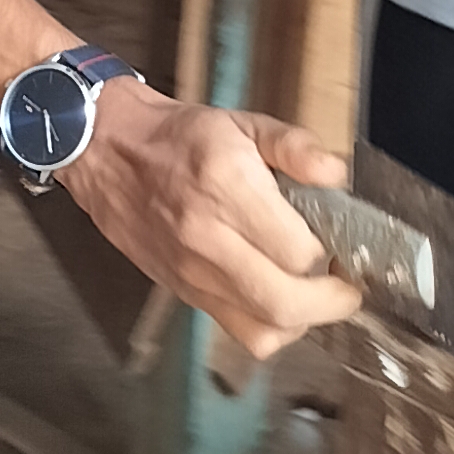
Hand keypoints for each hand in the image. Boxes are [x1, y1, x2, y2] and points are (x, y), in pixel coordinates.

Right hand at [63, 83, 362, 362]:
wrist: (107, 151)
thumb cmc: (178, 137)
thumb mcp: (243, 123)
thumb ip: (295, 146)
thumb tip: (336, 175)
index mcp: (227, 187)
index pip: (297, 251)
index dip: (331, 258)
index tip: (344, 249)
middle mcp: (207, 237)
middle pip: (283, 302)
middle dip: (329, 305)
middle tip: (346, 290)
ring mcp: (191, 271)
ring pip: (260, 329)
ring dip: (300, 322)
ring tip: (313, 296)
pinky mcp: (181, 290)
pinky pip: (234, 330)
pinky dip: (267, 326)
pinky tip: (278, 300)